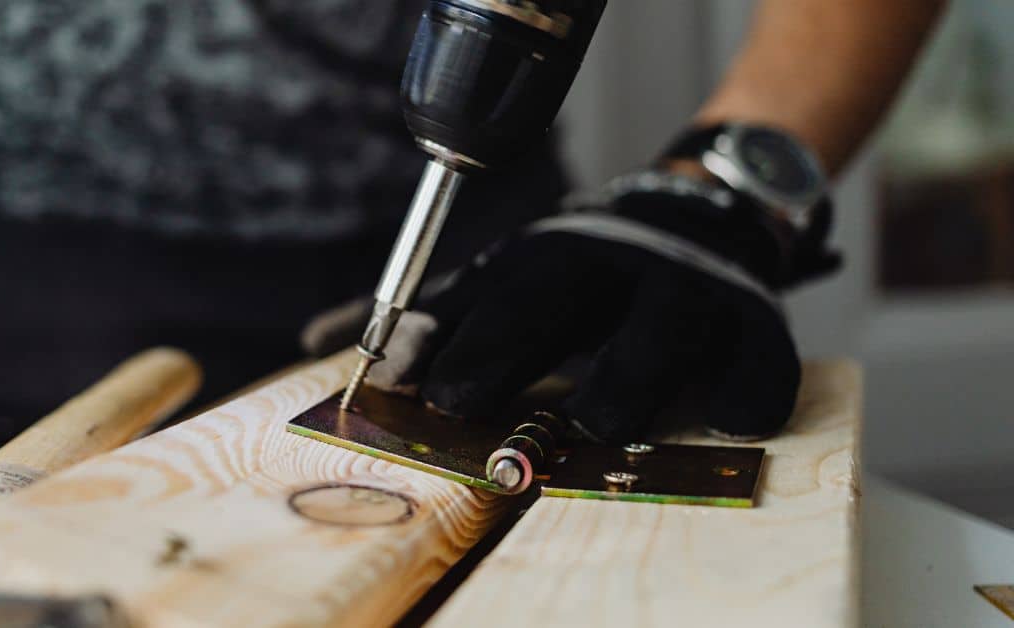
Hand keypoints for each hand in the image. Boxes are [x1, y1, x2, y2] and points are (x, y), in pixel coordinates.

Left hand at [304, 170, 838, 442]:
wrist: (698, 214)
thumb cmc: (579, 276)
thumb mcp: (502, 280)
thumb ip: (425, 315)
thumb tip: (316, 340)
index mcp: (540, 259)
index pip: (481, 298)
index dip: (441, 340)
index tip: (402, 387)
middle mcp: (607, 267)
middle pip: (551, 300)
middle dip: (503, 348)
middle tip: (461, 398)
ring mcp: (683, 292)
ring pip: (657, 327)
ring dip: (627, 374)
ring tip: (602, 422)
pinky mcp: (754, 323)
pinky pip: (757, 358)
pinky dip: (745, 389)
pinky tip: (729, 418)